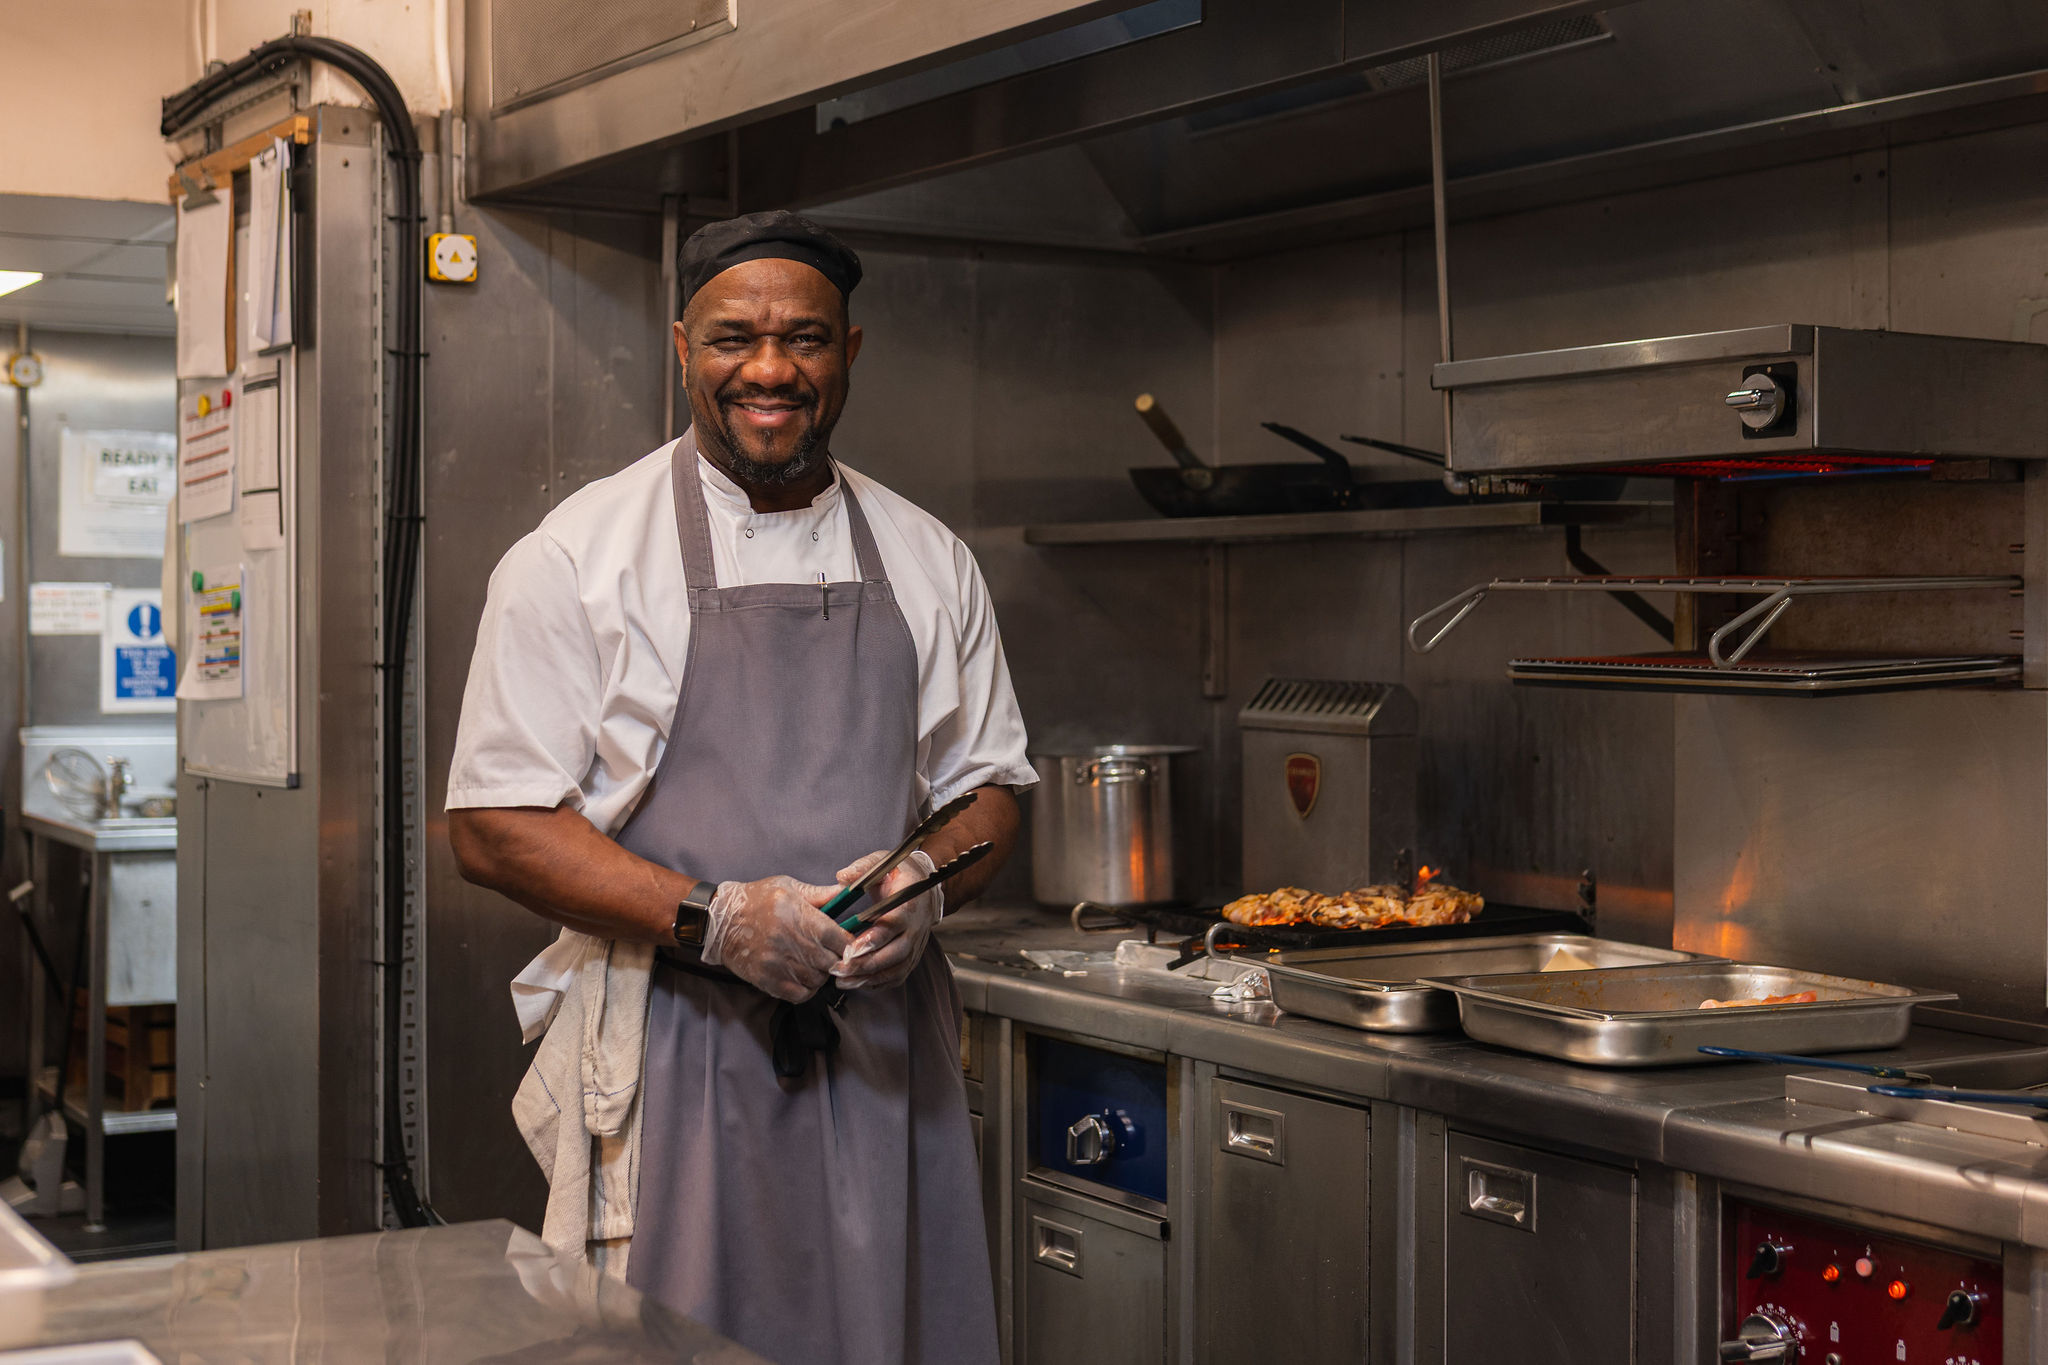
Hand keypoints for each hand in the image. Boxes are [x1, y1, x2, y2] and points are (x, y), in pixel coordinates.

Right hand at [702, 875, 849, 1002]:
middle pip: (831, 962)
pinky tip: (803, 978)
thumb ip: (819, 894)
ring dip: (821, 974)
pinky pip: (800, 995)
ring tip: (814, 964)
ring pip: (818, 980)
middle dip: (836, 959)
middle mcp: (790, 941)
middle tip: (831, 954)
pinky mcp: (768, 980)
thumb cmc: (756, 900)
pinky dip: (807, 989)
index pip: (839, 939)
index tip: (848, 944)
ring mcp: (778, 964)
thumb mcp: (787, 887)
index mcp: (798, 915)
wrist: (720, 921)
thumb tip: (846, 892)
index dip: (849, 944)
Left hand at [830, 849, 941, 990]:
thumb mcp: (881, 863)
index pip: (893, 925)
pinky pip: (898, 975)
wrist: (924, 887)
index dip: (873, 939)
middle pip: (895, 953)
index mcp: (909, 904)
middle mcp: (915, 928)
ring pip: (897, 969)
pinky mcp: (912, 955)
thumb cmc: (899, 874)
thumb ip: (862, 868)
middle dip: (867, 965)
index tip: (851, 949)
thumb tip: (842, 877)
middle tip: (840, 970)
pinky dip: (879, 982)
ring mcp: (916, 944)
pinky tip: (858, 982)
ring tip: (843, 981)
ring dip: (870, 978)